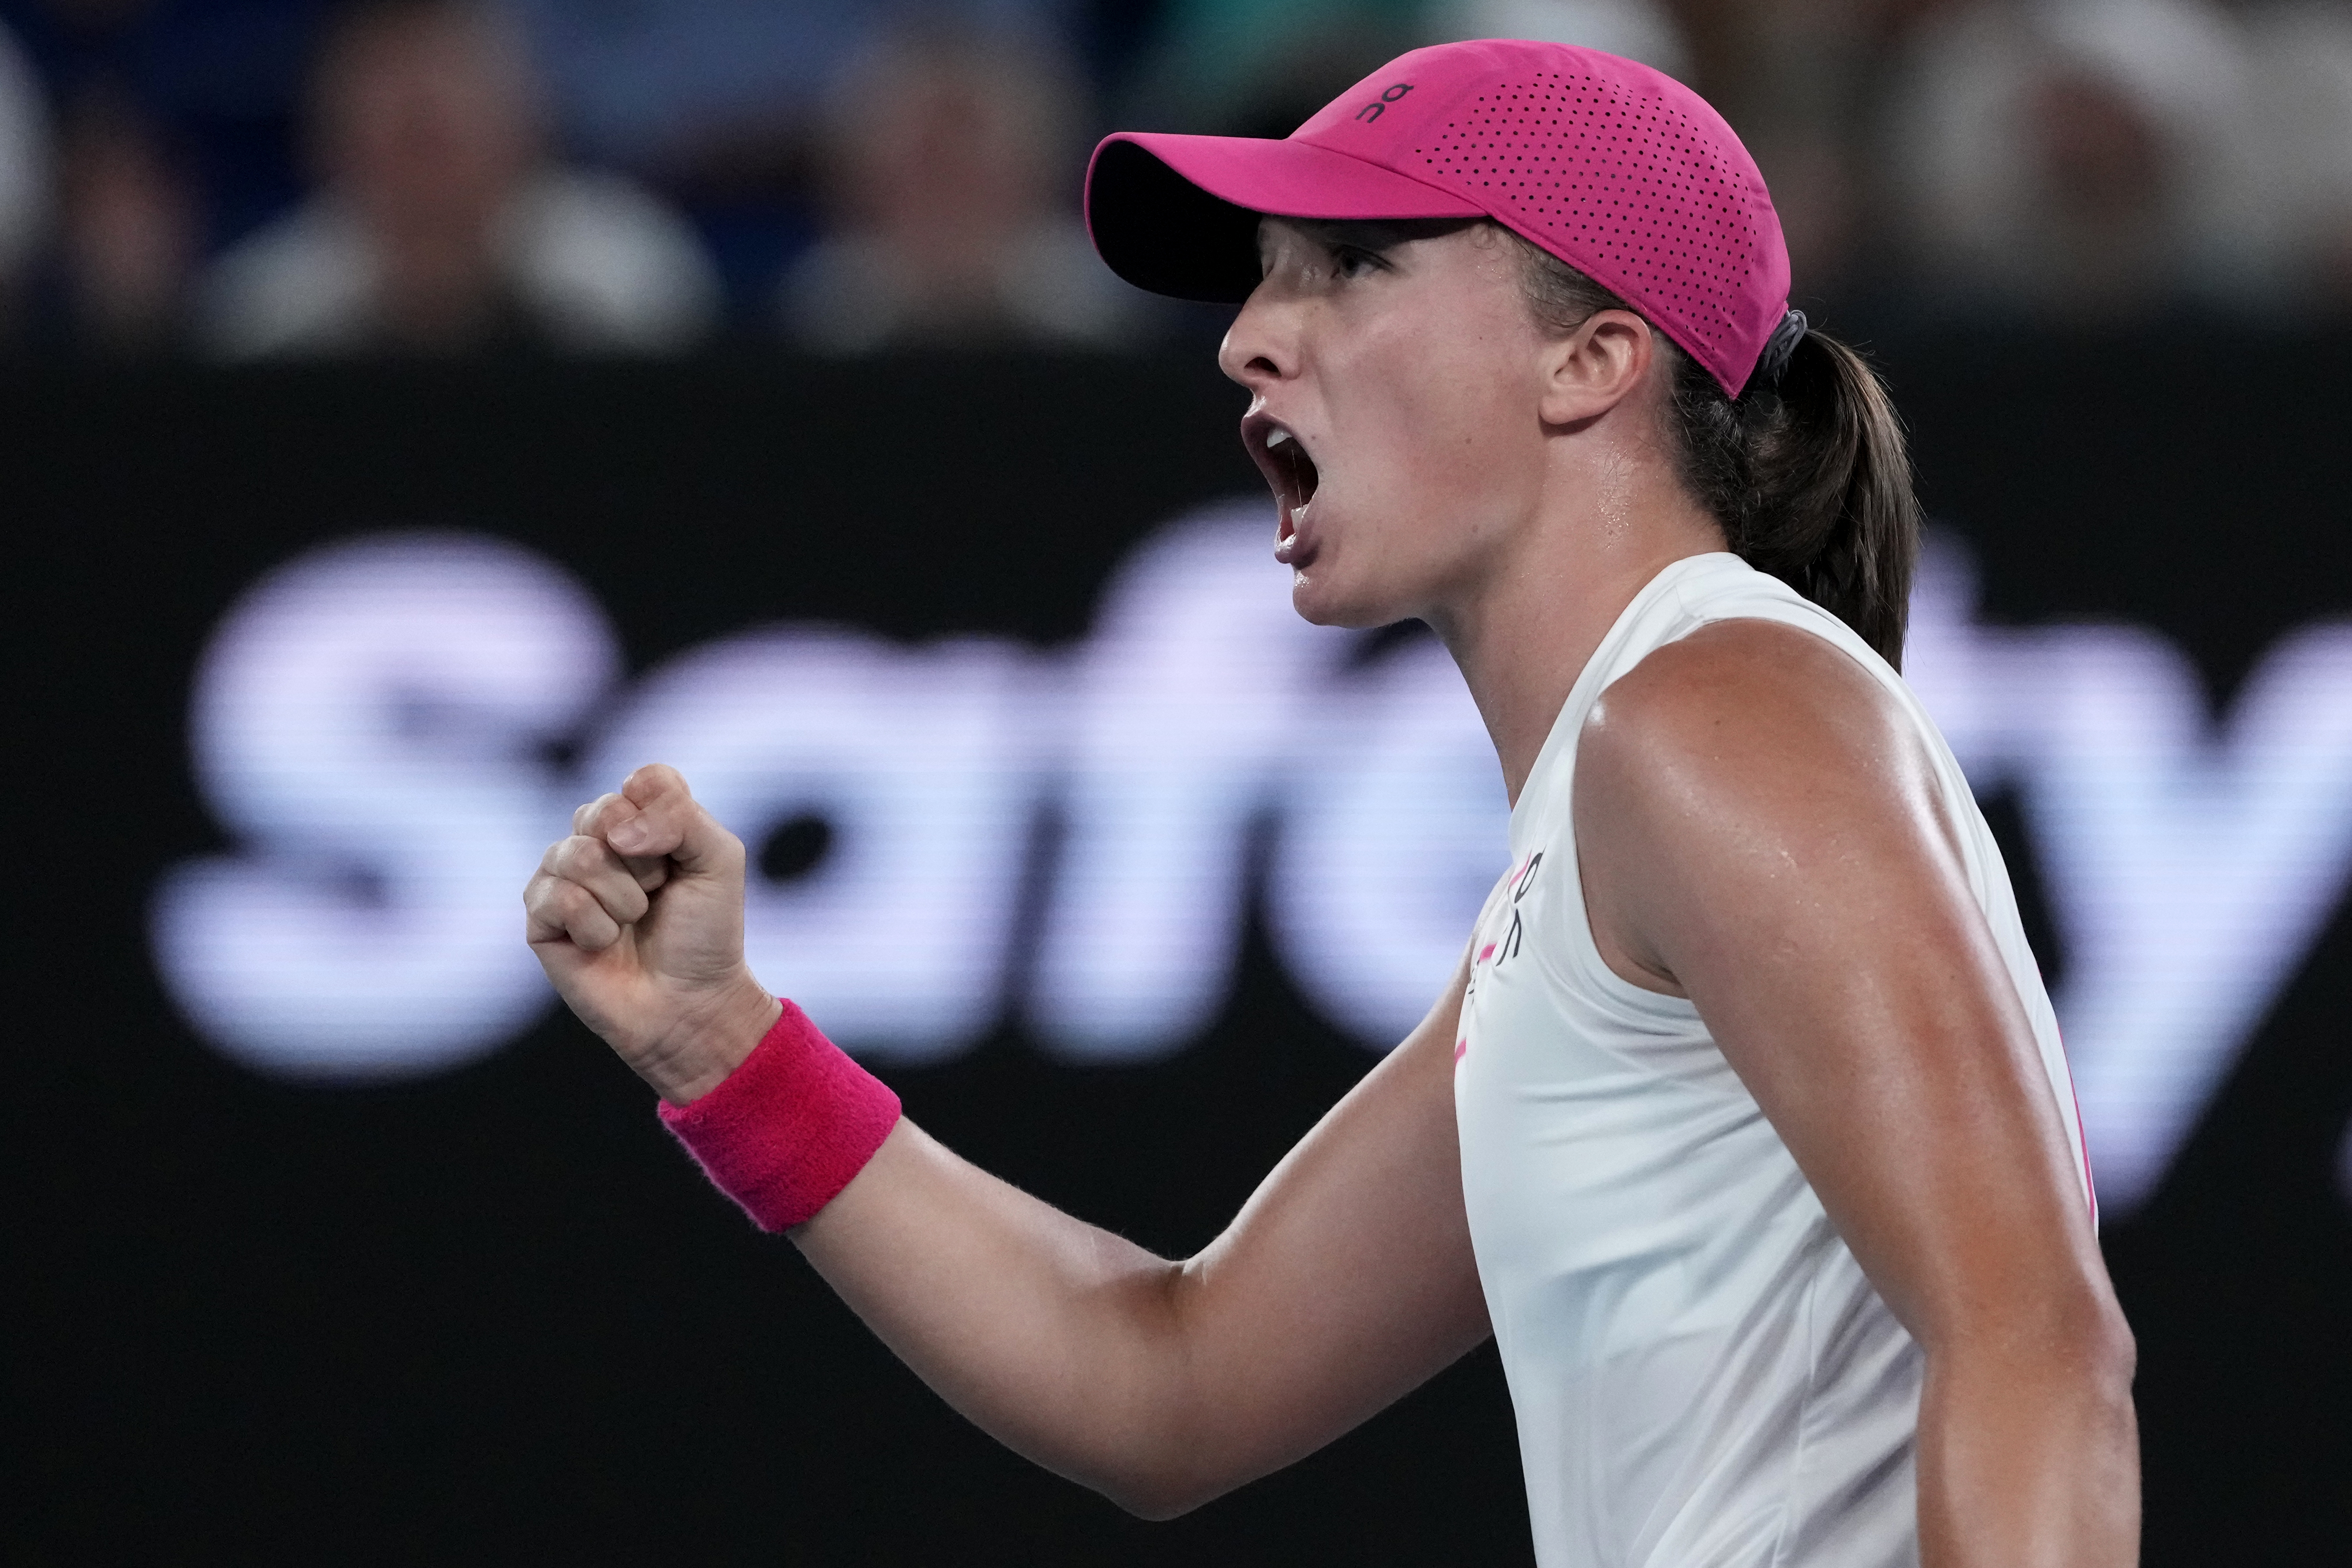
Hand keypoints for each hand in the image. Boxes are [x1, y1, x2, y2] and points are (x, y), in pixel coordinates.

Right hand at [524, 763, 781, 1102]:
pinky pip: (559, 898)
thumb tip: (617, 831)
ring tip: (633, 922)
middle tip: (658, 894)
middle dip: (644, 862)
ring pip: (577, 855)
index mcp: (642, 818)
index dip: (664, 819)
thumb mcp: (719, 860)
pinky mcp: (540, 919)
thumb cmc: (706, 932)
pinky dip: (595, 926)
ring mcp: (563, 877)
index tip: (679, 859)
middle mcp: (597, 840)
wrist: (692, 1002)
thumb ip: (681, 817)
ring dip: (622, 898)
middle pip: (603, 812)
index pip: (643, 781)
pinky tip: (605, 944)